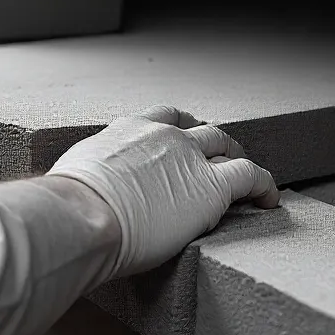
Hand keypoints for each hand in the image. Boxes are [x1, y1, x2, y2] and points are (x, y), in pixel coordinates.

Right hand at [47, 105, 279, 276]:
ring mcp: (189, 158)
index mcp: (128, 129)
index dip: (181, 129)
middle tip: (222, 158)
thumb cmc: (66, 207)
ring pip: (227, 146)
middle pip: (201, 129)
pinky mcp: (212, 187)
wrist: (82, 215)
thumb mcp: (73, 176)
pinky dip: (264, 185)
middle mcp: (163, 136)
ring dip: (239, 158)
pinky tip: (269, 200)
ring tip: (247, 178)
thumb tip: (72, 199)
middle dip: (214, 143)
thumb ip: (86, 178)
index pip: (164, 119)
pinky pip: (250, 177)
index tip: (185, 139)